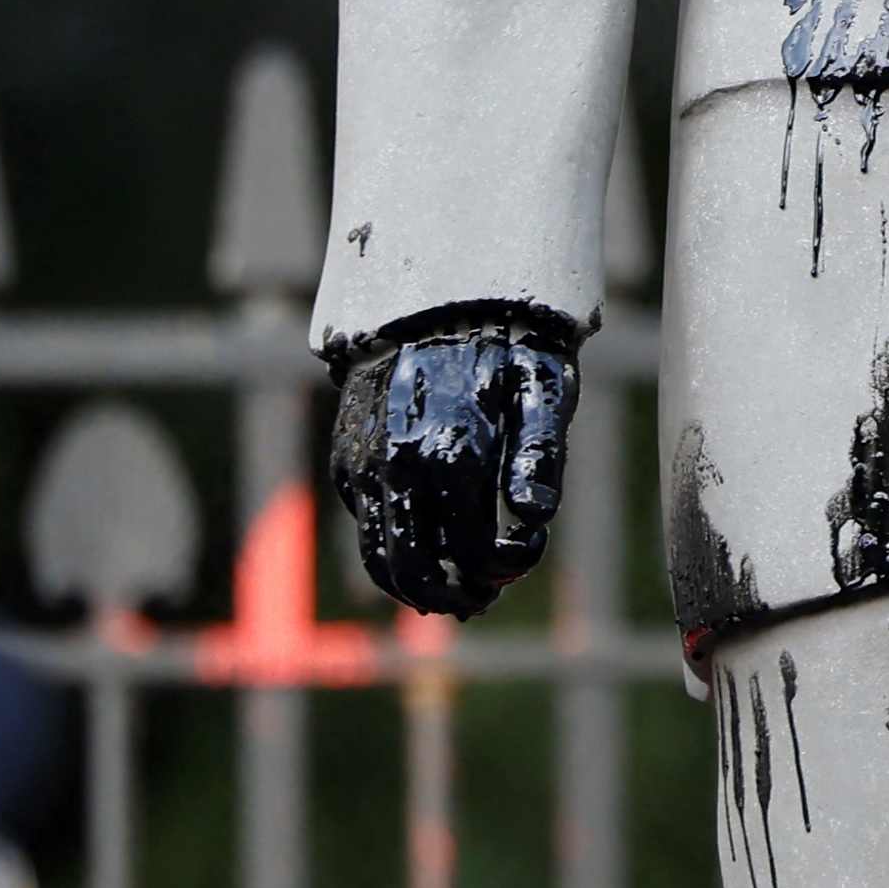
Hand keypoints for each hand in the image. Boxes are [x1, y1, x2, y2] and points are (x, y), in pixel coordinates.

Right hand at [330, 307, 581, 615]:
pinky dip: (391, 547)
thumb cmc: (503, 341)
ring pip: (379, 558)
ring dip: (415, 586)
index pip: (476, 553)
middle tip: (482, 596)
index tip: (526, 549)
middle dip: (455, 595)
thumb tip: (532, 519)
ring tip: (452, 588)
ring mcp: (365, 463)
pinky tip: (423, 540)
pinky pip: (364, 522)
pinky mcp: (347, 455)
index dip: (506, 567)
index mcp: (453, 455)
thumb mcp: (541, 388)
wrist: (433, 291)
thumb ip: (540, 457)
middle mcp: (400, 466)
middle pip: (417, 572)